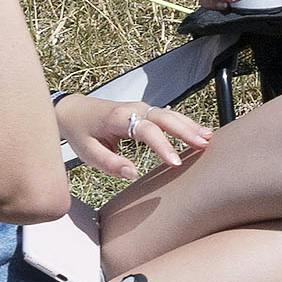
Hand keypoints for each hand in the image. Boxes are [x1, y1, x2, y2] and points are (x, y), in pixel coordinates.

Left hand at [60, 95, 214, 182]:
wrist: (73, 110)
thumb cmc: (81, 133)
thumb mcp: (88, 152)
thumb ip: (110, 164)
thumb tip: (134, 174)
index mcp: (119, 118)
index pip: (147, 130)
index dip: (163, 146)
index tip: (175, 163)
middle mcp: (134, 108)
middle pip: (165, 118)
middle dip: (186, 130)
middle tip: (204, 144)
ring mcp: (142, 107)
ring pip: (170, 115)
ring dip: (190, 126)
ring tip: (209, 138)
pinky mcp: (145, 111)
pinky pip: (168, 116)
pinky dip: (185, 123)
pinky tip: (200, 132)